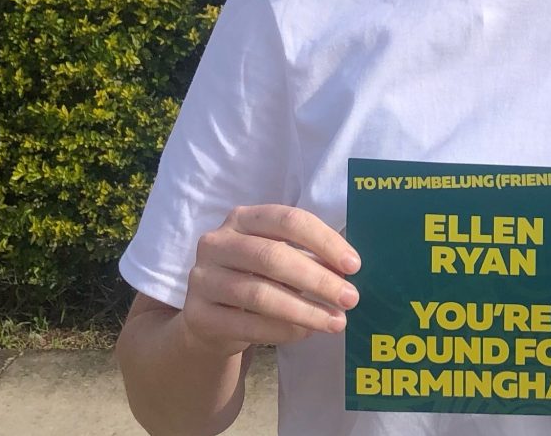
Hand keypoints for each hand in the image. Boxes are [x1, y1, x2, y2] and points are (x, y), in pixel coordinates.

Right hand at [179, 204, 360, 358]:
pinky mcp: (197, 315)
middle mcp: (217, 242)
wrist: (210, 317)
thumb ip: (307, 255)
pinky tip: (306, 333)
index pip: (288, 220)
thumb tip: (347, 270)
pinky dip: (282, 330)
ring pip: (260, 294)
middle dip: (318, 280)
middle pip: (273, 257)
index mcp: (243, 218)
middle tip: (350, 298)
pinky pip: (246, 325)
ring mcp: (202, 278)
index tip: (354, 265)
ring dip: (305, 310)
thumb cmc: (256, 277)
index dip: (323, 241)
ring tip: (336, 321)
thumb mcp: (279, 256)